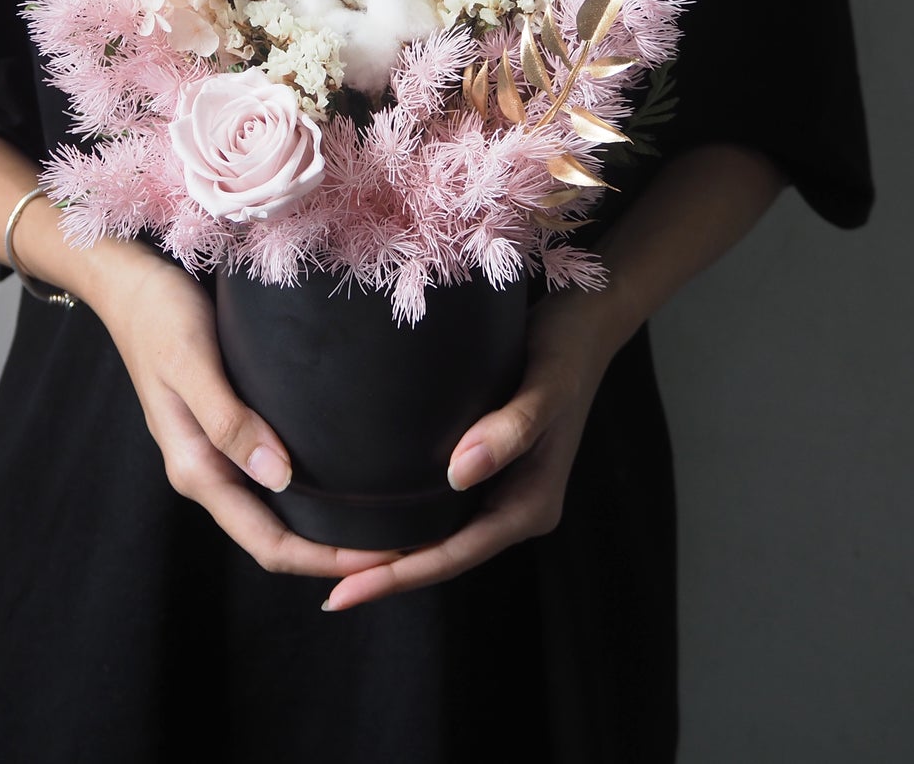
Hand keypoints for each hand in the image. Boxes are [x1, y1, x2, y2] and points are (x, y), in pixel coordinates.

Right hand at [87, 242, 398, 580]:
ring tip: (384, 523)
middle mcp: (208, 470)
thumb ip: (228, 421)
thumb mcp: (192, 362)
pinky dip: (311, 491)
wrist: (130, 285)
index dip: (324, 560)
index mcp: (196, 468)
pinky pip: (273, 477)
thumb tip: (279, 477)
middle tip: (403, 548)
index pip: (267, 542)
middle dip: (333, 555)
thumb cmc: (160, 316)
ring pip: (275, 512)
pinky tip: (346, 478)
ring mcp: (217, 453)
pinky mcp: (228, 428)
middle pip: (275, 537)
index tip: (383, 557)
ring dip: (325, 528)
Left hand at [319, 286, 621, 611]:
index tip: (345, 592)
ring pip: (440, 536)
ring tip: (334, 563)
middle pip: (444, 555)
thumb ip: (511, 430)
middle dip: (387, 575)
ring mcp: (502, 490)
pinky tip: (368, 516)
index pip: (456, 554)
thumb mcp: (546, 386)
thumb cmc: (564, 350)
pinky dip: (405, 519)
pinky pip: (441, 508)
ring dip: (392, 552)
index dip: (399, 575)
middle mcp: (517, 506)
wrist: (585, 323)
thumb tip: (459, 474)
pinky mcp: (489, 468)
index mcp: (532, 504)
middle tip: (328, 590)